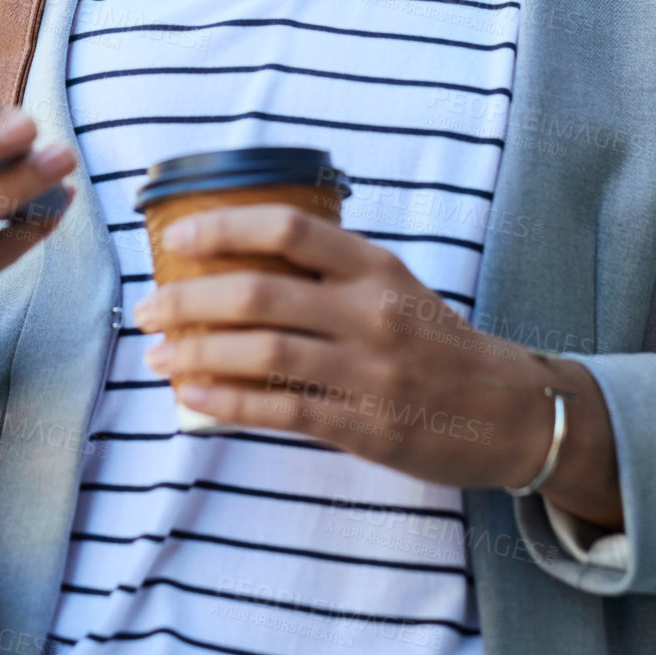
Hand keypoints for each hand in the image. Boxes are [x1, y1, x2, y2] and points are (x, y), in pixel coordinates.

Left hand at [132, 201, 621, 522]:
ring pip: (264, 353)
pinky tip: (193, 396)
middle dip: (189, 299)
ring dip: (198, 351)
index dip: (224, 226)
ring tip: (156, 354)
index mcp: (375, 265)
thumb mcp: (392, 283)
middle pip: (260, 293)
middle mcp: (371, 312)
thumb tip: (234, 257)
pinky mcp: (367, 429)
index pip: (288, 228)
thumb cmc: (434, 339)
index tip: (176, 234)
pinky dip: (230, 402)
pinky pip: (283, 411)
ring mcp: (369, 372)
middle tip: (146, 308)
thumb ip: (327, 269)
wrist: (509, 409)